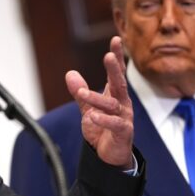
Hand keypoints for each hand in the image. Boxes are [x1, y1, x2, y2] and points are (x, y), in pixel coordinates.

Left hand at [65, 36, 133, 167]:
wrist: (109, 155)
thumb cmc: (102, 130)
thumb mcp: (88, 109)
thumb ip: (81, 93)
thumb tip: (70, 73)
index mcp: (115, 95)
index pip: (116, 73)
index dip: (116, 57)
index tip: (115, 40)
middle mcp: (122, 104)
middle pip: (119, 83)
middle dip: (114, 69)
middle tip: (108, 56)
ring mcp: (124, 118)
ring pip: (112, 105)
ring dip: (96, 98)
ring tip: (82, 94)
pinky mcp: (124, 132)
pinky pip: (115, 124)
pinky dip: (103, 120)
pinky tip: (92, 117)